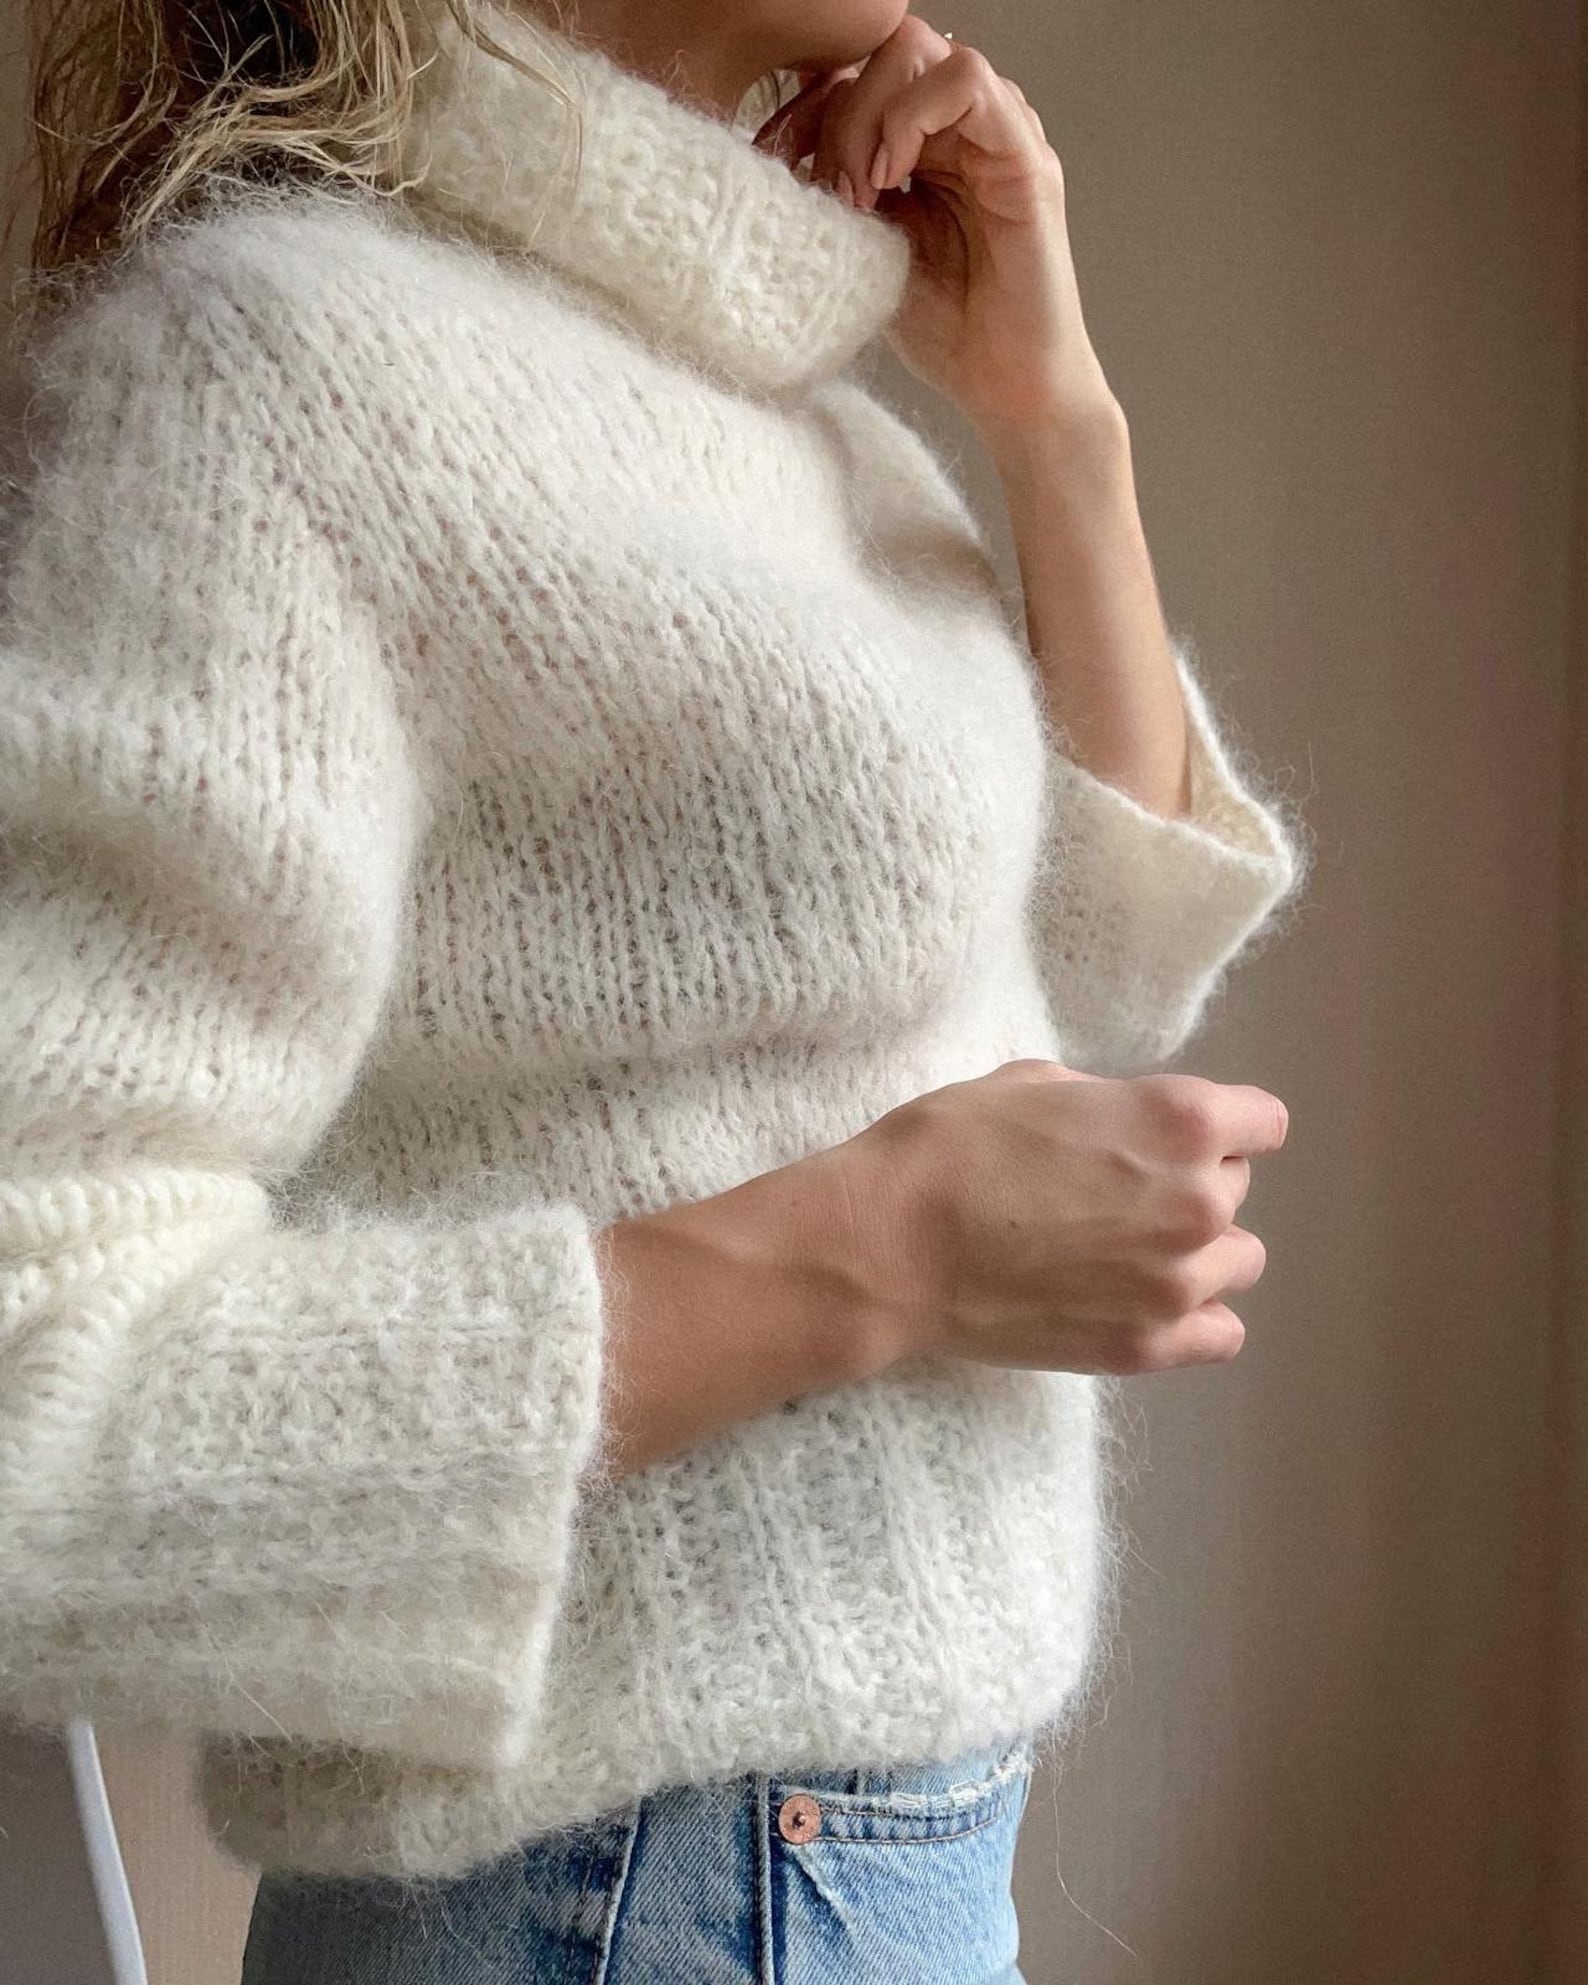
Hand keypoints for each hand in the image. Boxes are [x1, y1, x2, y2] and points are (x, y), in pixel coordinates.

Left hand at [752, 14, 1119, 432]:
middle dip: (838, 107)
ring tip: (861, 191)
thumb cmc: (946, 329)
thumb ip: (840, 189)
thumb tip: (782, 144)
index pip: (862, 69)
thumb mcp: (867, 248)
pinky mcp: (1026, 157)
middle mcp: (966, 126)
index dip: (812, 103)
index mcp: (929, 142)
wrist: (1005, 386)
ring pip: (919, 51)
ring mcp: (999, 134)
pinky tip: (891, 179)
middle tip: (831, 188)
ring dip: (869, 114)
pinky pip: (967, 83)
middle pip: (887, 49)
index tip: (786, 169)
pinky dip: (912, 118)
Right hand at [842, 1059, 1288, 1376]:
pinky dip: (1195, 1318)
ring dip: (1198, 1250)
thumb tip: (1128, 1129)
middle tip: (1119, 1190)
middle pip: (1238, 1188)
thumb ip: (1111, 1104)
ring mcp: (1176, 1284)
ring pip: (1238, 1261)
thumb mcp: (1035, 1081)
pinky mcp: (1145, 1347)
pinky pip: (1220, 1334)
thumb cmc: (951, 1145)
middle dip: (1191, 1182)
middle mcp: (1197, 1202)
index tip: (1177, 1135)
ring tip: (1130, 1250)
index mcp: (1179, 1122)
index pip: (1264, 1121)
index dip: (1221, 1123)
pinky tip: (1144, 1301)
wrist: (891, 1245)